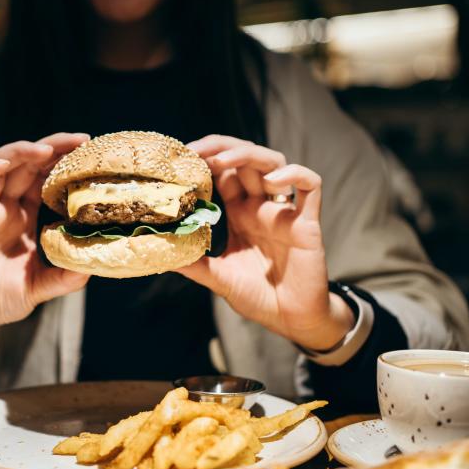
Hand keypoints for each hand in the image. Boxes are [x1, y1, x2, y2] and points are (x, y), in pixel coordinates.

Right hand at [0, 133, 90, 352]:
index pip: (44, 178)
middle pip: (25, 164)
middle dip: (51, 148)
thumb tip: (94, 266)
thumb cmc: (0, 300)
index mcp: (22, 217)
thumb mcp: (40, 287)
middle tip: (79, 140)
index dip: (63, 162)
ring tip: (45, 150)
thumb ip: (65, 277)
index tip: (89, 152)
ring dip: (20, 152)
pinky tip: (0, 167)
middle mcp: (1, 207)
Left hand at [176, 135, 354, 350]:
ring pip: (274, 163)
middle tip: (196, 151)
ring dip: (249, 155)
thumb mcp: (218, 278)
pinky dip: (294, 175)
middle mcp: (261, 207)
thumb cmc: (259, 297)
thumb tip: (158, 253)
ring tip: (223, 161)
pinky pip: (310, 185)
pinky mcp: (307, 222)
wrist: (292, 320)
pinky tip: (272, 183)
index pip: (222, 173)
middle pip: (245, 159)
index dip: (205, 161)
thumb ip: (193, 263)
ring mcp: (284, 211)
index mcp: (240, 214)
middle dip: (221, 148)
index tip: (181, 159)